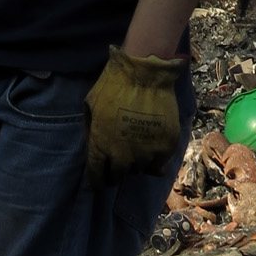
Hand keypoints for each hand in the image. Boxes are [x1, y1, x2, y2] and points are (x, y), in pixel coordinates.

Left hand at [85, 46, 185, 187]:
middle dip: (115, 172)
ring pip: (138, 171)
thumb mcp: (91, 103)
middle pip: (118, 177)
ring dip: (134, 165)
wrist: (145, 73)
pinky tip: (151, 154)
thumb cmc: (113, 85)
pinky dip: (153, 164)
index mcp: (100, 145)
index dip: (96, 182)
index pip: (95, 176)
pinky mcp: (165, 148)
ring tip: (134, 153)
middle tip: (116, 164)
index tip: (97, 183)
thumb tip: (92, 142)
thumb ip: (91, 127)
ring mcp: (146, 154)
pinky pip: (158, 167)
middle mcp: (122, 156)